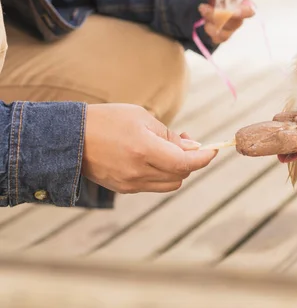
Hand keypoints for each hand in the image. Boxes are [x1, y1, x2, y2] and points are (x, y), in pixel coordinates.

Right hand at [82, 104, 216, 193]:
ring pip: (170, 183)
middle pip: (181, 174)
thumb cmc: (108, 120)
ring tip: (169, 148)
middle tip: (187, 140)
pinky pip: (155, 185)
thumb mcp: (142, 117)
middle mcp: (138, 171)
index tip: (214, 149)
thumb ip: (170, 136)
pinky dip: (162, 173)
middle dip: (191, 160)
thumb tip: (194, 149)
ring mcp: (130, 183)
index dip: (204, 158)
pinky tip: (155, 157)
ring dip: (178, 169)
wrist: (70, 137)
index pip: (185, 163)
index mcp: (143, 150)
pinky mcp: (124, 189)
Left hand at [199, 0, 266, 43]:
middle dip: (236, 13)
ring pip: (232, 25)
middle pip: (247, 12)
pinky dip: (212, 31)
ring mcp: (232, 21)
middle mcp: (239, 6)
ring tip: (202, 8)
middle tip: (226, 11)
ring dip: (215, 18)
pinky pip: (222, 36)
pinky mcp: (222, 33)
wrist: (183, 1)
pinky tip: (204, 24)